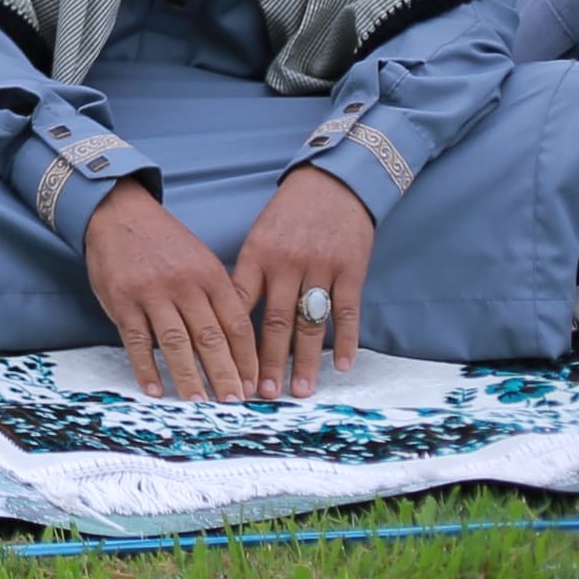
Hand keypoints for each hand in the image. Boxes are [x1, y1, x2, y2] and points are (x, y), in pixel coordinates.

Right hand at [82, 183, 259, 400]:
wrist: (118, 211)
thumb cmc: (164, 241)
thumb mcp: (201, 259)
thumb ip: (217, 295)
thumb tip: (237, 344)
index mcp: (210, 275)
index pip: (237, 325)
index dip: (247, 359)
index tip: (253, 386)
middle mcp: (184, 284)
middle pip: (210, 338)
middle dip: (225, 375)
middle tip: (234, 403)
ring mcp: (151, 292)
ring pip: (176, 343)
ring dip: (189, 377)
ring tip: (198, 402)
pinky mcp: (121, 299)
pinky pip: (137, 340)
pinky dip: (146, 367)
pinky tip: (155, 388)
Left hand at [231, 165, 377, 398]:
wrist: (332, 184)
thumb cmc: (289, 215)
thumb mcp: (260, 237)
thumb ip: (249, 274)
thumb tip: (228, 317)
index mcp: (256, 254)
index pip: (239, 304)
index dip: (233, 339)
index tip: (227, 369)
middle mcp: (286, 263)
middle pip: (274, 321)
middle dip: (267, 361)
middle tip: (262, 394)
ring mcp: (320, 268)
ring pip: (309, 322)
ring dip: (303, 360)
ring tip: (298, 391)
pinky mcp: (350, 270)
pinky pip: (347, 312)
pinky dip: (345, 340)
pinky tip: (341, 366)